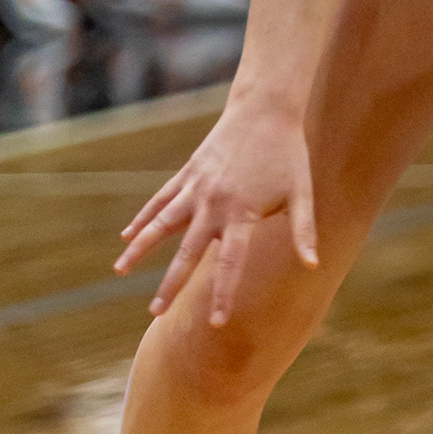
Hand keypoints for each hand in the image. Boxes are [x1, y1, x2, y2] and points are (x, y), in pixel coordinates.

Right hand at [116, 93, 319, 323]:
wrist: (265, 109)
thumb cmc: (288, 154)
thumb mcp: (302, 193)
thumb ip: (304, 230)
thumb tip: (312, 266)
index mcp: (242, 213)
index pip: (230, 264)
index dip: (223, 295)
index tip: (216, 324)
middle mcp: (213, 204)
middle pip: (187, 252)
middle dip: (171, 284)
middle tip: (155, 314)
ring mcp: (196, 188)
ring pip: (161, 224)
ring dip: (140, 248)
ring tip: (119, 270)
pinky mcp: (188, 174)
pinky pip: (160, 200)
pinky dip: (143, 217)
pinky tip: (127, 235)